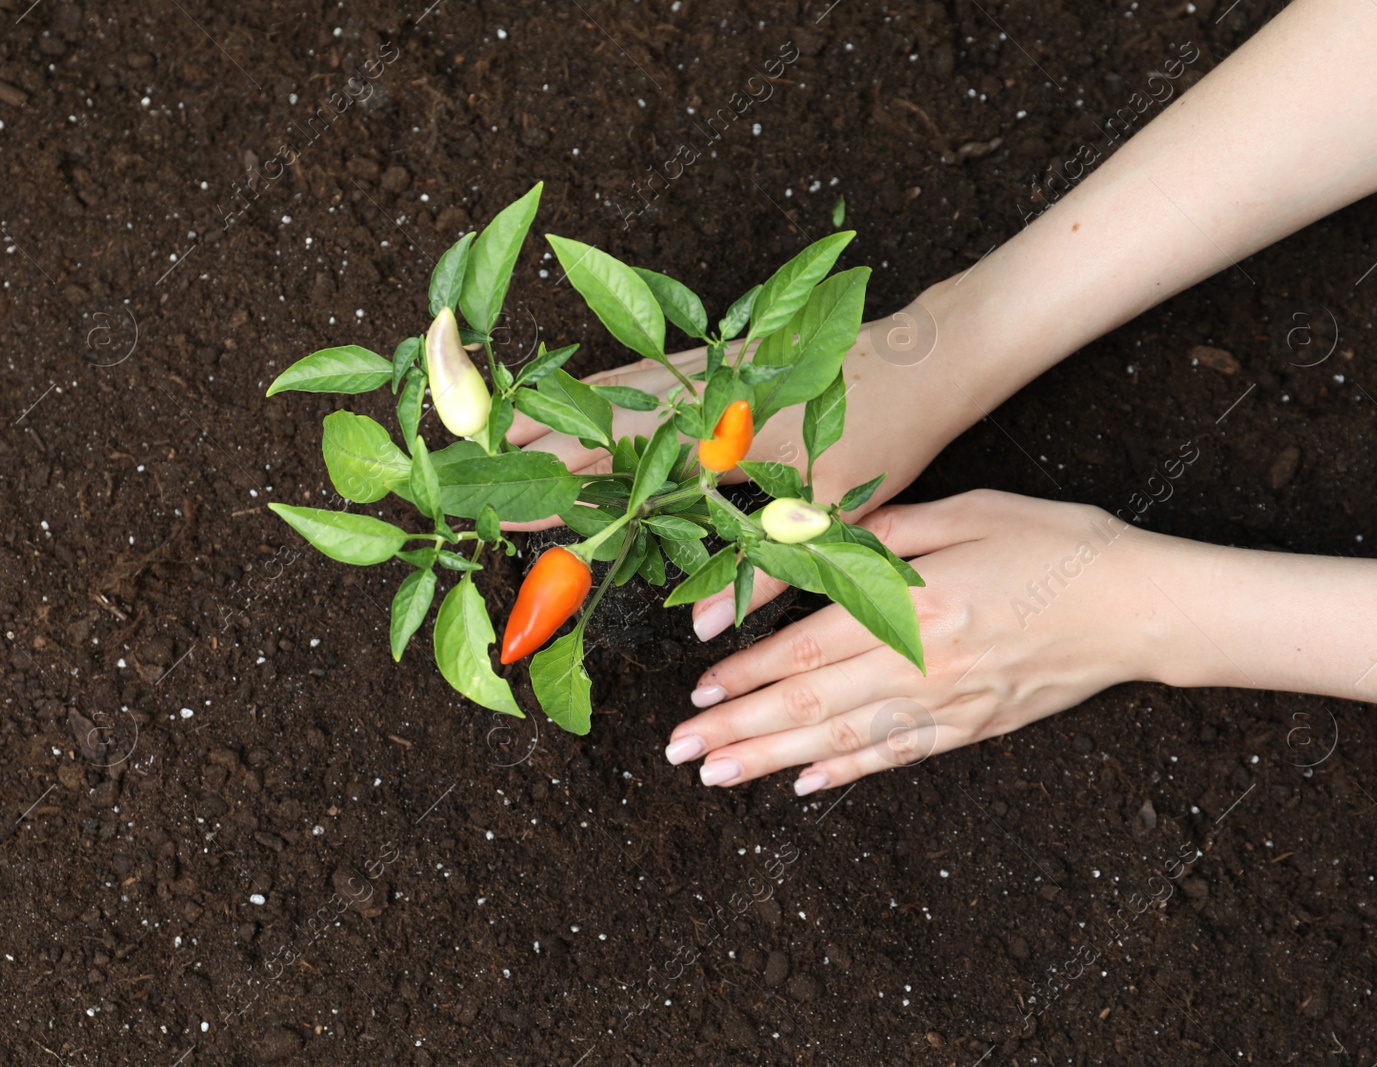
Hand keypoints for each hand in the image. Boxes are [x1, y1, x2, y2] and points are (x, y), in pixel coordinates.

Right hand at [505, 312, 973, 629]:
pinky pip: (628, 376)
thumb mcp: (827, 512)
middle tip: (452, 474)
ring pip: (595, 394)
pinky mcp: (708, 362)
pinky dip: (581, 391)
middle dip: (516, 454)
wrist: (924, 356)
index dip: (551, 499)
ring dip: (537, 417)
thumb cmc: (882, 432)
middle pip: (584, 427)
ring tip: (477, 434)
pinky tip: (555, 399)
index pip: (610, 472)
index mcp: (713, 439)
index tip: (497, 519)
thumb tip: (704, 628)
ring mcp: (695, 374)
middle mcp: (691, 399)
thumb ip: (761, 570)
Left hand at [662, 490, 1195, 792]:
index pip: (809, 648)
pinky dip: (848, 772)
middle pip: (811, 705)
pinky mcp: (976, 725)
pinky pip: (899, 755)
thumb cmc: (1058, 544)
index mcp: (916, 606)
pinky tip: (807, 785)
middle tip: (681, 751)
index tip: (699, 691)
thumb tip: (820, 545)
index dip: (748, 674)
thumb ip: (891, 532)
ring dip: (774, 761)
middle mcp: (923, 664)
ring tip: (719, 776)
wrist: (1143, 606)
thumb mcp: (971, 511)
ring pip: (844, 740)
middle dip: (739, 729)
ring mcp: (950, 703)